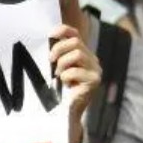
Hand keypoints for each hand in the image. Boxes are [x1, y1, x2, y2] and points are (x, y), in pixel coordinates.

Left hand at [50, 25, 101, 142]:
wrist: (66, 112)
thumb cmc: (59, 90)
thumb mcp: (56, 69)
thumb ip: (55, 56)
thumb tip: (46, 41)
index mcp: (82, 53)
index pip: (75, 34)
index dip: (63, 30)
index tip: (50, 35)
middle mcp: (92, 59)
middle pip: (76, 42)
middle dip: (59, 49)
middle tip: (50, 61)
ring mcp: (95, 70)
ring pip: (77, 54)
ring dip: (62, 65)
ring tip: (59, 75)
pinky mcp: (94, 80)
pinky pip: (75, 71)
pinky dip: (66, 77)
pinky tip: (66, 85)